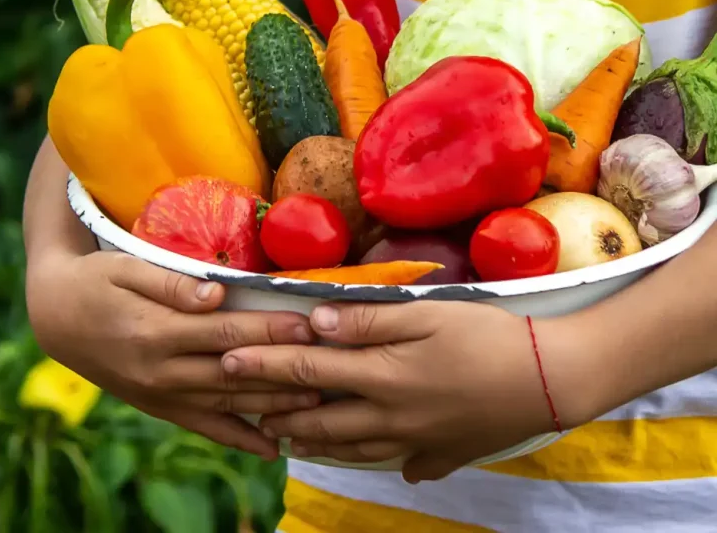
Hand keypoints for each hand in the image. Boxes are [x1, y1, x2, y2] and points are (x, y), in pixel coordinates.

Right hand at [26, 249, 317, 459]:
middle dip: (283, 368)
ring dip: (272, 406)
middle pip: (234, 371)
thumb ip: (171, 284)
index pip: (225, 333)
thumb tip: (216, 294)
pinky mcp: (160, 406)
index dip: (268, 329)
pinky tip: (272, 447)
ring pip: (226, 404)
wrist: (57, 318)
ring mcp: (160, 395)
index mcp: (155, 332)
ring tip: (317, 405)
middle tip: (328, 363)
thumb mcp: (125, 269)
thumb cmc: (98, 282)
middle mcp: (161, 371)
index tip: (307, 324)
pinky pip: (204, 426)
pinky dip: (239, 438)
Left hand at [221, 301, 591, 480]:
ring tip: (284, 437)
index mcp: (382, 376)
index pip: (308, 371)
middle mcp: (390, 415)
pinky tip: (370, 459)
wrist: (549, 379)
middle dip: (276, 410)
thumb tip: (316, 322)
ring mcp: (416, 440)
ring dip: (312, 440)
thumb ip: (369, 319)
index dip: (265, 365)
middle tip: (244, 406)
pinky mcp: (443, 452)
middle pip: (320, 417)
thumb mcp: (428, 314)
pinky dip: (372, 459)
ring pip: (351, 447)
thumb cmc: (487, 335)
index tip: (227, 361)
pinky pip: (399, 462)